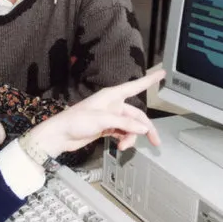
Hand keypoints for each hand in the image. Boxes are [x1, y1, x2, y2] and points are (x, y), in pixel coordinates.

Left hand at [23, 70, 164, 158]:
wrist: (60, 135)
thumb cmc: (75, 121)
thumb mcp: (102, 120)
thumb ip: (125, 124)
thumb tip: (144, 128)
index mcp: (112, 96)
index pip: (135, 86)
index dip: (149, 80)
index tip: (162, 74)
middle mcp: (113, 105)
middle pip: (136, 116)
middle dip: (145, 128)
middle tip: (155, 141)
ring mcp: (110, 117)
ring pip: (130, 127)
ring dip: (131, 137)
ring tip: (124, 147)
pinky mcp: (106, 128)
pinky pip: (122, 133)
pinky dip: (124, 140)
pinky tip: (121, 146)